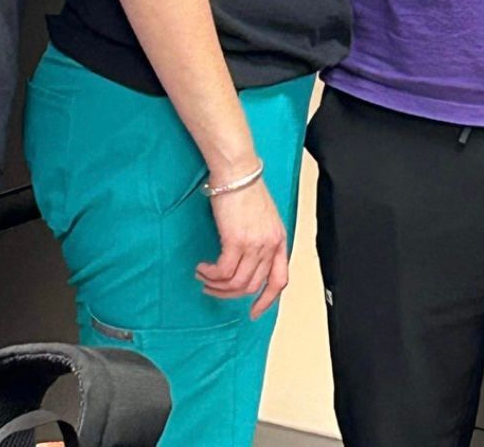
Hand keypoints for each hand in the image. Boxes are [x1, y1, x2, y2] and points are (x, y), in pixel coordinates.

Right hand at [196, 179, 288, 318]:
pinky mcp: (236, 241)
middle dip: (230, 293)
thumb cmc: (246, 189)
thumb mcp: (263, 218)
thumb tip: (247, 262)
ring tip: (204, 277)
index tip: (254, 312)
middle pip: (252, 285)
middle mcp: (270, 245)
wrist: (237, 172)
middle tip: (213, 288)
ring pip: (236, 282)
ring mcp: (254, 244)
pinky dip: (211, 275)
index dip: (267, 300)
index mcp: (279, 240)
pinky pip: (223, 272)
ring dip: (217, 285)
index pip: (280, 280)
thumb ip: (261, 240)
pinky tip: (203, 268)